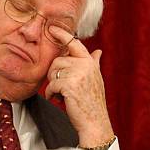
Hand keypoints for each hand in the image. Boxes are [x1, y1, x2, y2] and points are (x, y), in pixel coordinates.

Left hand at [44, 26, 113, 147]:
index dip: (62, 35)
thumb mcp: (95, 78)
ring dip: (53, 85)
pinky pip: (51, 85)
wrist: (95, 120)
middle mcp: (85, 65)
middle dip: (55, 73)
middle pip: (57, 60)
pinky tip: (60, 99)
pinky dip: (52, 94)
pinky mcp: (69, 84)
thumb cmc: (93, 101)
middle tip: (62, 86)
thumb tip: (98, 51)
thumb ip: (94, 63)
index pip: (74, 44)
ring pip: (53, 72)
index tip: (52, 28)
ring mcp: (78, 74)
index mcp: (90, 62)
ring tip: (63, 94)